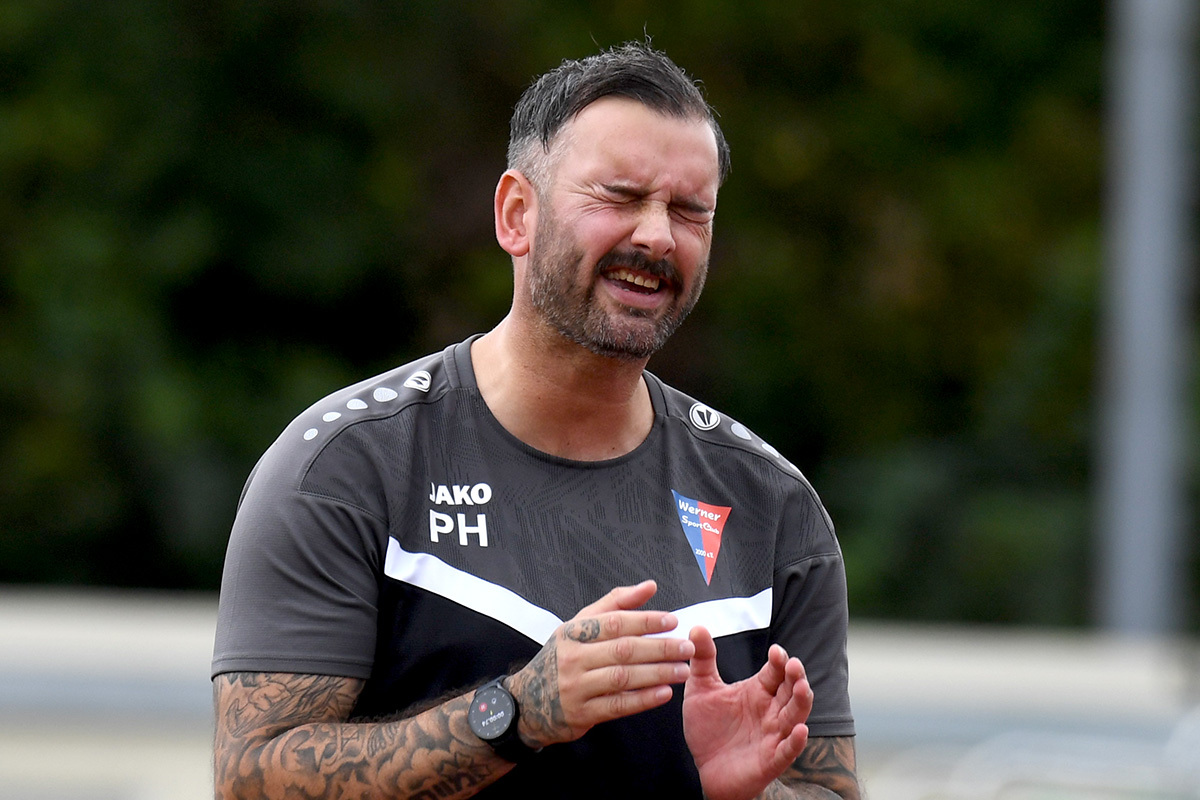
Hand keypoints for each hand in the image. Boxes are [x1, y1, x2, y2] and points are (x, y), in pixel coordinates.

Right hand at [506, 580, 694, 747]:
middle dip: (659, 648)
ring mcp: (576, 687)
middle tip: (686, 647)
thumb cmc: (563, 658)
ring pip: (623, 678)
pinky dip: (643, 699)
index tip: (672, 621)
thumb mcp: (580, 625)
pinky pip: (618, 705)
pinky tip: (665, 694)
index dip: (645, 620)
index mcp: (573, 632)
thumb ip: (616, 603)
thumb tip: (650, 586)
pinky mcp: (582, 713)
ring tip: (683, 670)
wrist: (527, 702)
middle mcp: (573, 658)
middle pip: (623, 650)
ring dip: (657, 674)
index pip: (614, 622)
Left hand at [682, 627, 812, 799]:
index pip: (775, 672)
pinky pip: (788, 750)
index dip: (779, 661)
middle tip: (793, 665)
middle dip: (795, 677)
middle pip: (790, 690)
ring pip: (795, 716)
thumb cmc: (708, 729)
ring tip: (801, 687)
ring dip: (801, 702)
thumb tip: (697, 627)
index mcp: (758, 691)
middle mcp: (770, 710)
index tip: (777, 651)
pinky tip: (800, 730)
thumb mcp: (701, 690)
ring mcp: (773, 734)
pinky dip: (796, 741)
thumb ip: (703, 659)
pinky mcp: (771, 759)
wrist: (703, 770)